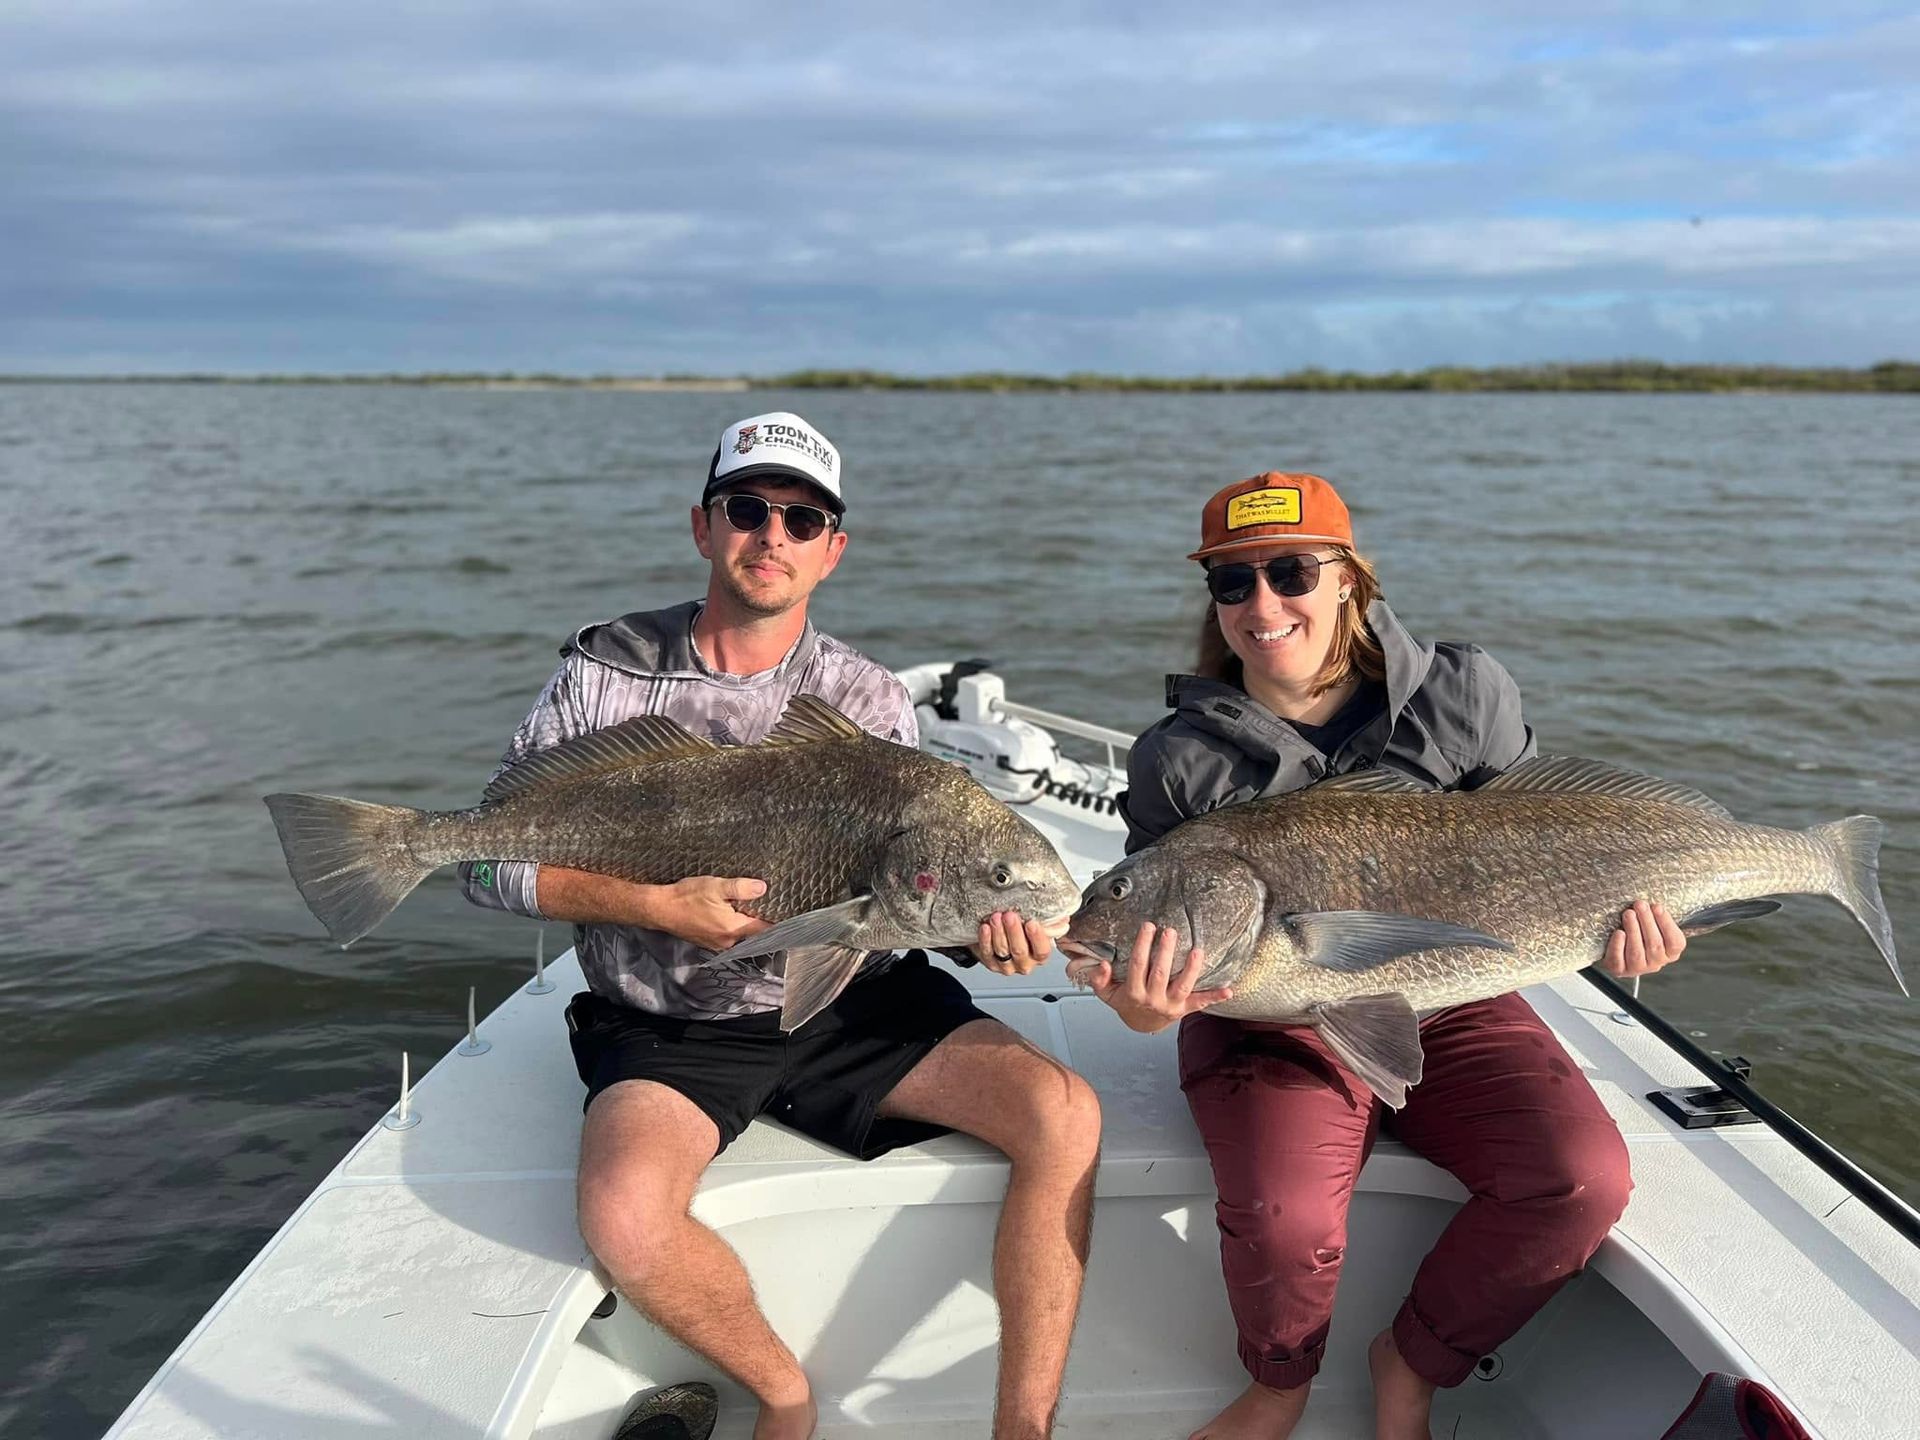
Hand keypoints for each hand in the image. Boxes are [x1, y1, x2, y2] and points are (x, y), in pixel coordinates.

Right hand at [660, 876, 772, 951]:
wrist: (659, 909)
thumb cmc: (686, 897)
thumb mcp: (716, 886)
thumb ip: (741, 888)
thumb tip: (762, 888)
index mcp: (732, 929)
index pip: (763, 930)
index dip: (775, 922)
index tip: (785, 915)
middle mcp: (726, 941)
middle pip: (751, 932)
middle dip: (756, 919)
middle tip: (764, 904)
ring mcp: (715, 943)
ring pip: (737, 933)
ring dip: (740, 921)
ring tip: (742, 905)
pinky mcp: (706, 941)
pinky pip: (724, 934)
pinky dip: (728, 924)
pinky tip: (724, 911)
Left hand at [970, 910, 1068, 976]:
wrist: (1003, 935)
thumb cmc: (1023, 930)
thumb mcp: (1038, 925)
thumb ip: (1050, 921)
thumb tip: (1061, 914)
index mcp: (1040, 955)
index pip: (1042, 951)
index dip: (1037, 938)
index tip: (1031, 923)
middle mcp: (1025, 963)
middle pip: (1020, 951)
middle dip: (1014, 932)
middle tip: (1010, 915)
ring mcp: (1007, 966)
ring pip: (1003, 951)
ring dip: (999, 932)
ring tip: (996, 917)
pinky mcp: (991, 963)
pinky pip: (987, 953)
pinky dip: (986, 939)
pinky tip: (985, 927)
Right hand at [1076, 922, 1232, 1033]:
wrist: (1140, 1025)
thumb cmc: (1126, 1002)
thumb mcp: (1106, 994)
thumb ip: (1099, 979)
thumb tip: (1103, 964)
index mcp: (1133, 993)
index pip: (1138, 965)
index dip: (1142, 945)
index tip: (1148, 926)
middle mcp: (1153, 1000)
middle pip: (1160, 973)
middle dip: (1165, 951)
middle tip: (1169, 931)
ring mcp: (1171, 1006)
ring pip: (1182, 987)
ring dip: (1191, 969)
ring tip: (1197, 951)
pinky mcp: (1184, 1009)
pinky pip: (1200, 1003)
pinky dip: (1214, 997)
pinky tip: (1228, 991)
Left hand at [1599, 900, 1685, 978]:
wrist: (1618, 950)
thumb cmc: (1640, 933)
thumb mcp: (1654, 925)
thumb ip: (1657, 916)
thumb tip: (1654, 901)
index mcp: (1670, 952)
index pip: (1675, 942)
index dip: (1666, 924)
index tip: (1657, 906)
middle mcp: (1656, 962)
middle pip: (1655, 944)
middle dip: (1647, 922)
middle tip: (1640, 905)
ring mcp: (1638, 968)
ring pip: (1637, 952)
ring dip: (1633, 930)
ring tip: (1628, 914)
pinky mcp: (1620, 969)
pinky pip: (1618, 959)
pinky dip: (1618, 945)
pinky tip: (1618, 933)